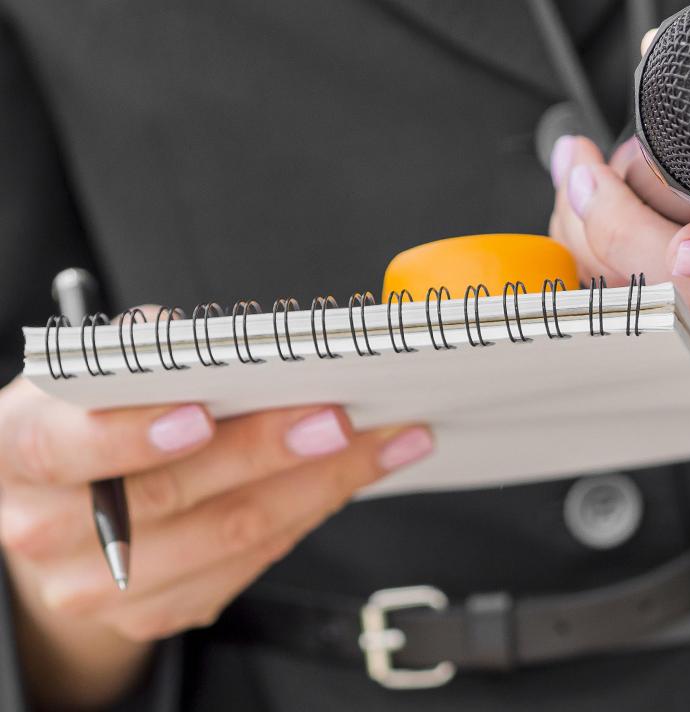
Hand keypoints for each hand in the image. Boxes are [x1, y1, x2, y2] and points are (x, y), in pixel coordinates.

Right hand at [0, 376, 432, 708]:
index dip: (136, 434)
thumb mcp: (92, 375)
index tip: (205, 412)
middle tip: (339, 419)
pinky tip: (352, 477)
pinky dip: (309, 513)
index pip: (68, 447)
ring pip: (225, 538)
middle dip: (265, 452)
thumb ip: (143, 352)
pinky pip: (248, 565)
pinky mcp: (155, 612)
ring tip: (381, 442)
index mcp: (19, 450)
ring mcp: (99, 585)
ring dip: (318, 486)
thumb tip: (214, 340)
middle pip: (168, 497)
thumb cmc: (88, 423)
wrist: (64, 514)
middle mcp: (46, 529)